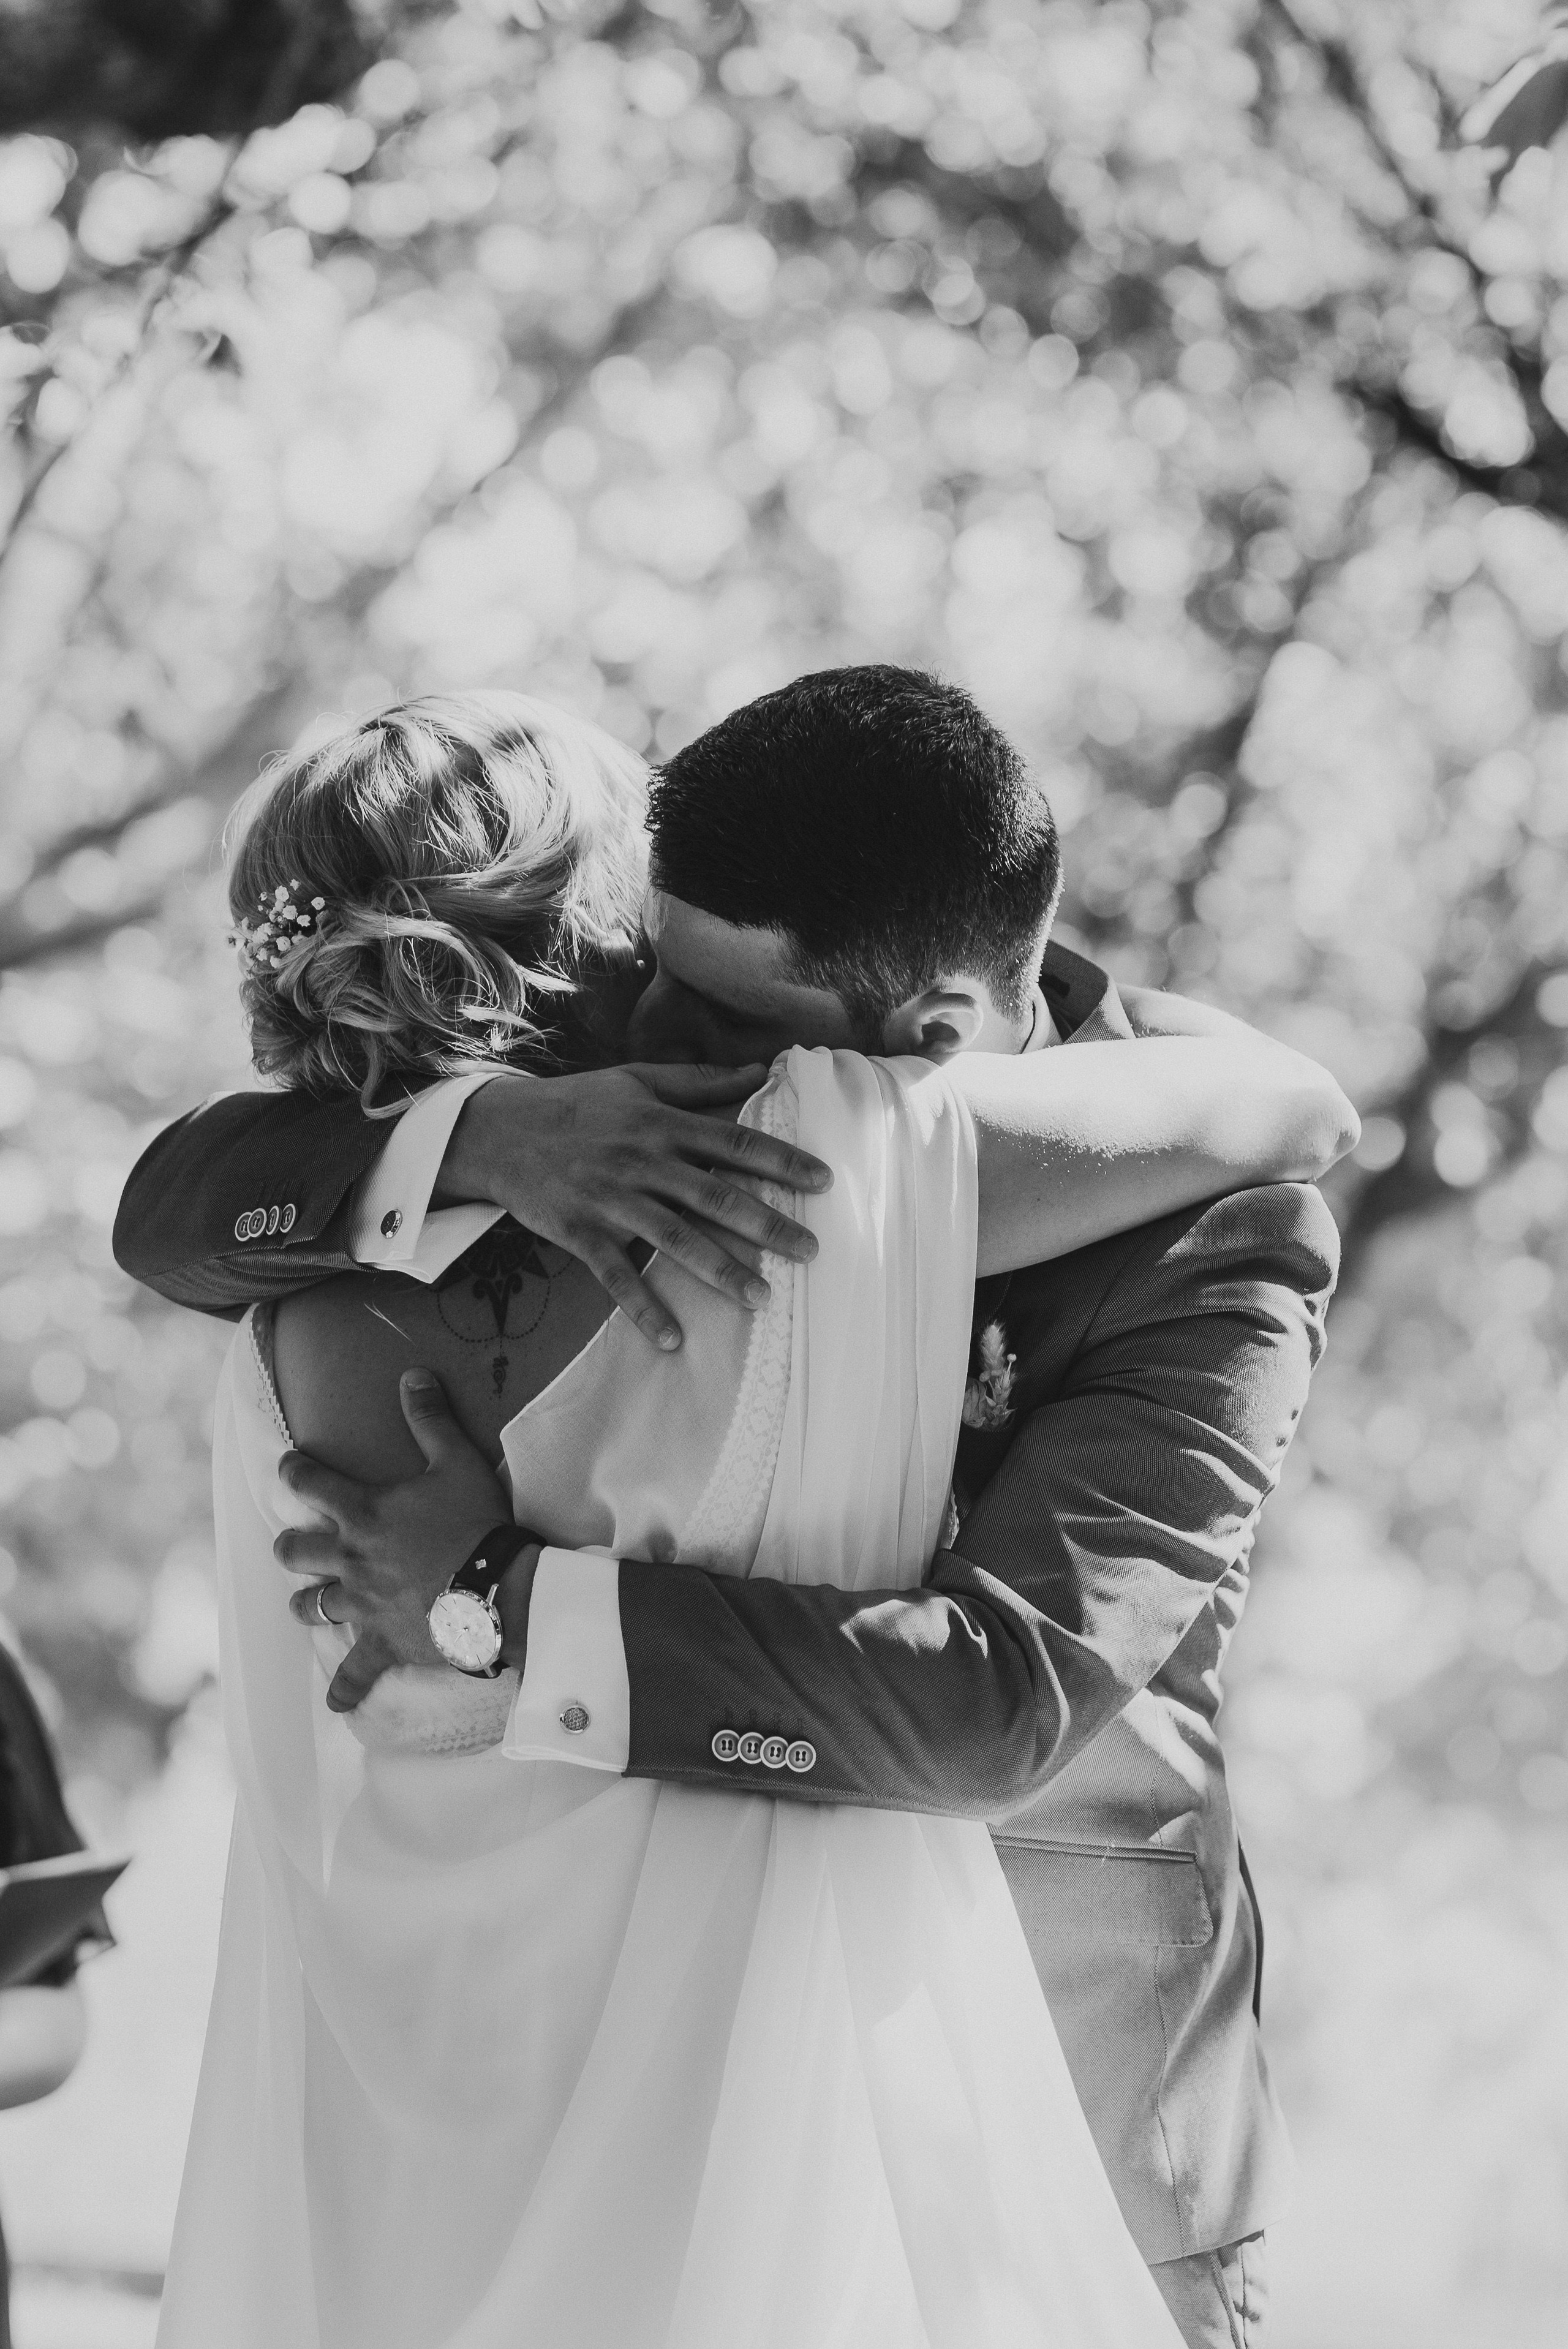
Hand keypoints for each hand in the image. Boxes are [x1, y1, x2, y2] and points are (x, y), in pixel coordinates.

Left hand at [276, 1369, 510, 1711]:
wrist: (498, 1590)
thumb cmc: (477, 1522)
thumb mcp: (457, 1461)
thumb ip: (429, 1419)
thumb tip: (412, 1374)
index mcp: (362, 1513)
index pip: (310, 1482)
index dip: (295, 1470)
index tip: (289, 1466)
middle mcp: (350, 1560)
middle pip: (295, 1551)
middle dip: (292, 1545)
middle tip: (299, 1543)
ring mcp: (362, 1606)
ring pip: (311, 1606)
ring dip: (307, 1602)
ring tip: (308, 1601)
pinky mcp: (382, 1643)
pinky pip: (356, 1674)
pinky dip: (346, 1689)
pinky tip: (336, 1704)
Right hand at [439, 1062, 831, 1350]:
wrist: (499, 1131)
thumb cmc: (577, 1104)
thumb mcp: (638, 1080)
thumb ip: (700, 1080)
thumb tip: (761, 1070)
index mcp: (662, 1123)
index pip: (735, 1142)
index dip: (782, 1160)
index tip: (825, 1180)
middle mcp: (643, 1162)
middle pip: (716, 1197)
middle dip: (768, 1225)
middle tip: (812, 1251)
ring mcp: (612, 1201)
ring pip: (676, 1241)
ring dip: (721, 1272)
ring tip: (763, 1299)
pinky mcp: (582, 1234)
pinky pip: (618, 1277)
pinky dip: (645, 1309)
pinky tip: (675, 1340)